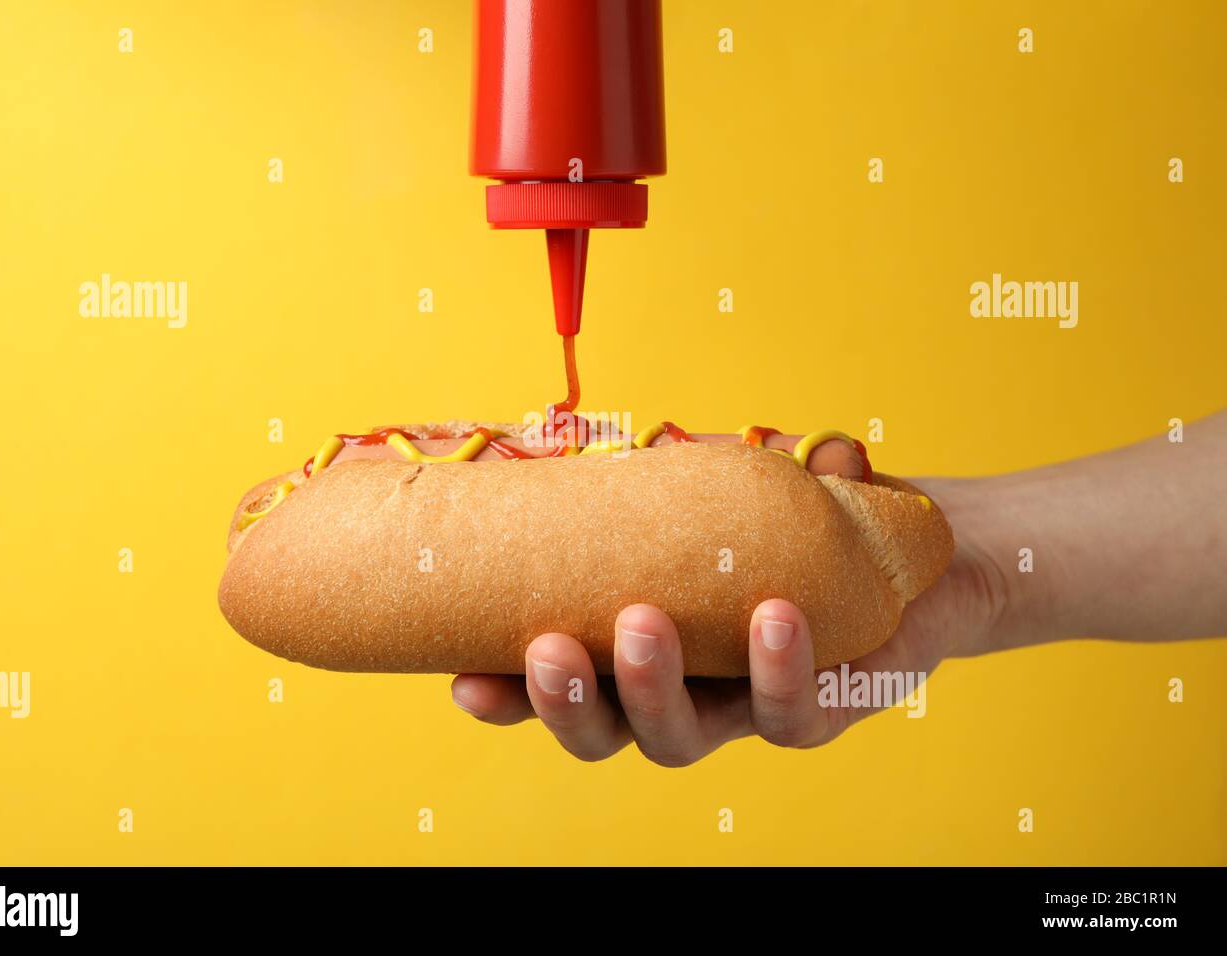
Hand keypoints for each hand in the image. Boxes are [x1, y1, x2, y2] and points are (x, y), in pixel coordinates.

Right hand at [450, 477, 1015, 765]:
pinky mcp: (819, 709)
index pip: (560, 688)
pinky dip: (776, 669)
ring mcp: (743, 708)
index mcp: (636, 650)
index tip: (462, 680)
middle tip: (550, 648)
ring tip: (644, 623)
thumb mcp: (714, 492)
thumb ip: (660, 479)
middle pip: (606, 734)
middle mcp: (681, 692)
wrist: (902, 544)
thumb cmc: (787, 519)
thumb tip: (592, 440)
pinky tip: (771, 616)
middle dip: (568, 704)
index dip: (509, 700)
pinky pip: (789, 714)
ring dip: (653, 690)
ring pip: (682, 741)